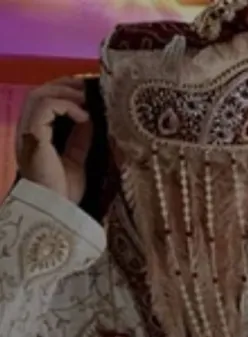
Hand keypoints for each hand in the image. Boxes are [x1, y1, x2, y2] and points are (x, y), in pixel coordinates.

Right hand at [15, 76, 91, 202]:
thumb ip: (80, 138)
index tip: (88, 91)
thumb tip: (90, 118)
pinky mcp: (33, 136)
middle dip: (66, 85)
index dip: (64, 92)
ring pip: (39, 95)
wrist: (56, 210)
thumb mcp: (76, 159)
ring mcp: (27, 133)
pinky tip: (84, 117)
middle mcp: (27, 131)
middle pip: (39, 93)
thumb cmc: (64, 191)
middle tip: (89, 88)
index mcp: (35, 136)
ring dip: (67, 92)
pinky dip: (67, 106)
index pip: (43, 102)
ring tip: (88, 99)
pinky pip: (45, 107)